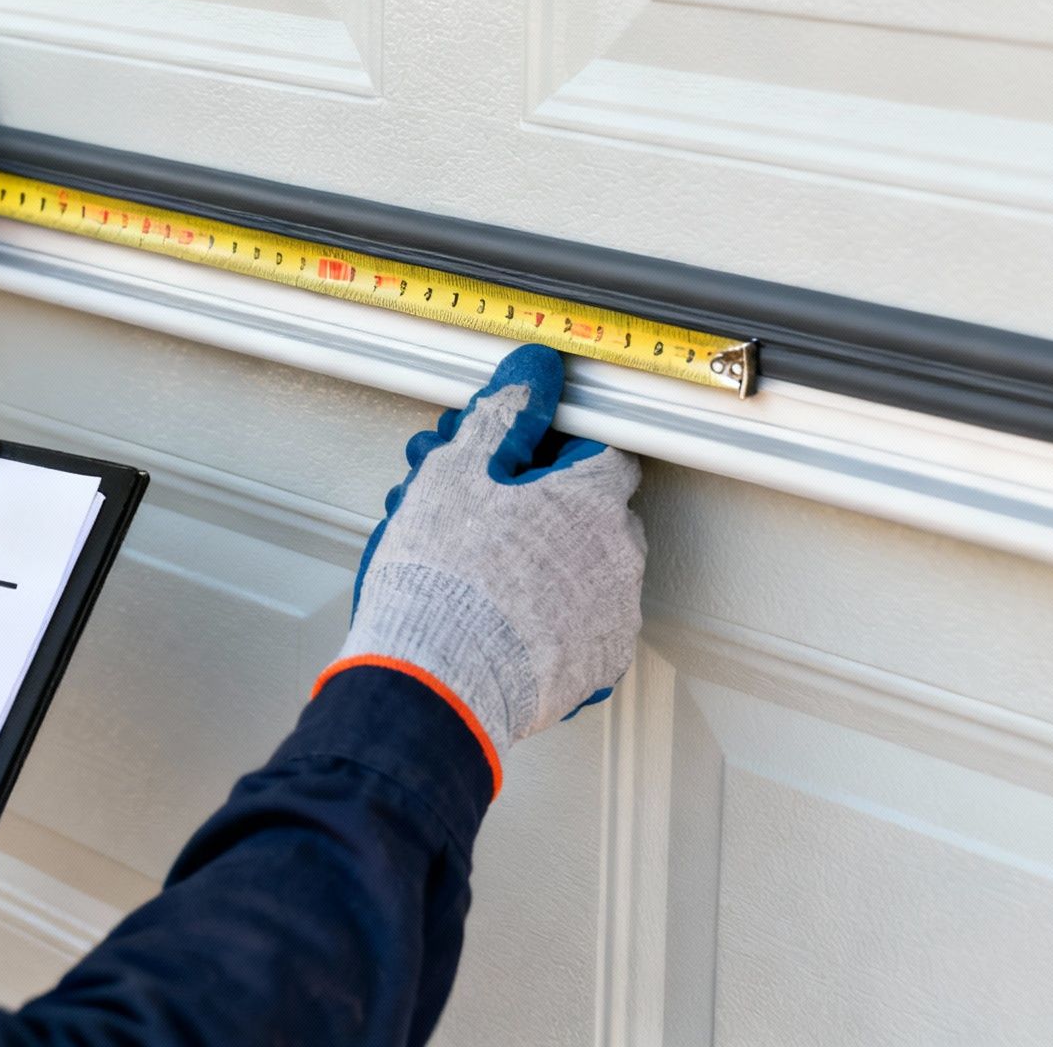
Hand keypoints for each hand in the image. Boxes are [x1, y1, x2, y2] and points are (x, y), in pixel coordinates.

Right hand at [324, 344, 644, 787]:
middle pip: (593, 513)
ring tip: (478, 572)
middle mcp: (619, 557)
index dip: (550, 452)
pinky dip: (549, 620)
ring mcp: (613, 617)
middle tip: (482, 517)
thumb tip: (533, 370)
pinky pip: (580, 629)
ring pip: (586, 571)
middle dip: (544, 509)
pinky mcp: (596, 668)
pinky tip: (499, 618)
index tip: (514, 464)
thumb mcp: (459, 469)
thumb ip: (504, 412)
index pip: (598, 452)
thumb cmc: (442, 579)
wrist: (433, 681)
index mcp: (593, 500)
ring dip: (546, 564)